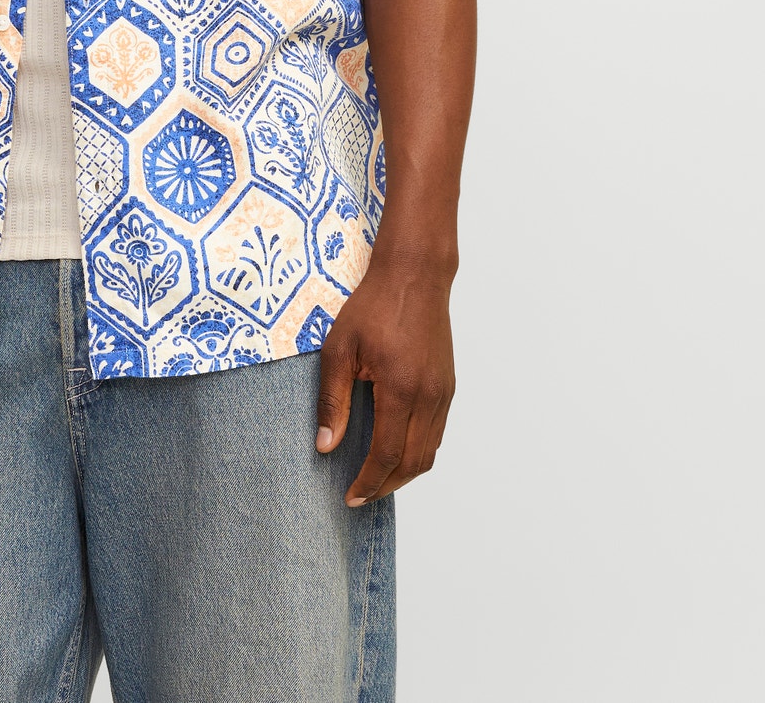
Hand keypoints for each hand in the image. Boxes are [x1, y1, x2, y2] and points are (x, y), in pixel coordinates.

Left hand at [314, 254, 455, 505]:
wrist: (414, 276)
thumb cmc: (372, 307)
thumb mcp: (339, 349)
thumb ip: (333, 400)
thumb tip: (326, 446)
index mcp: (400, 390)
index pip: (387, 455)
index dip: (368, 482)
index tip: (350, 497)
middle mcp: (428, 398)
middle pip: (413, 463)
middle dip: (385, 485)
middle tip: (360, 495)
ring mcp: (443, 393)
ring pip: (429, 452)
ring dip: (404, 473)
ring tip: (376, 478)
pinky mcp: (448, 386)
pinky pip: (436, 433)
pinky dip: (418, 452)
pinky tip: (396, 449)